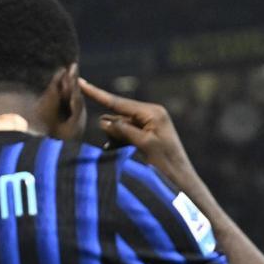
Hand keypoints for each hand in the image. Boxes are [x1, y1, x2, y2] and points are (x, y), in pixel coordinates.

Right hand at [78, 78, 194, 185]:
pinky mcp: (145, 137)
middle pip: (117, 117)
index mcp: (152, 112)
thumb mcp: (144, 145)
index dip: (97, 94)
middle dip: (112, 132)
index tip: (81, 82)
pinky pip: (124, 137)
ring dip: (116, 142)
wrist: (182, 181)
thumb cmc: (167, 164)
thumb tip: (102, 121)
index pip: (119, 102)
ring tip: (130, 156)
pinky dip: (120, 146)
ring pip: (119, 129)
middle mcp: (149, 115)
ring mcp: (147, 126)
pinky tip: (123, 157)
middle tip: (125, 149)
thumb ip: (123, 131)